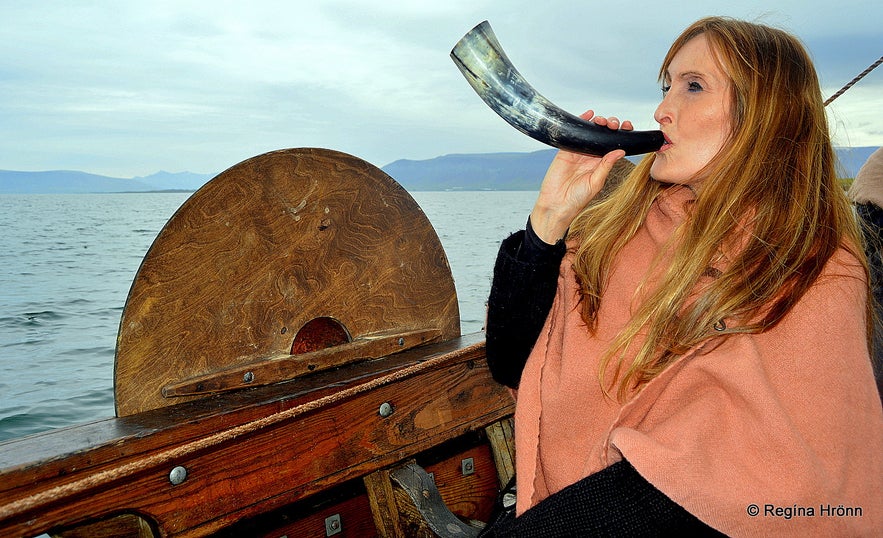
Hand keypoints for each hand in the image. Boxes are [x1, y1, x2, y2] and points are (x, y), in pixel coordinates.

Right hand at [530, 110, 631, 243]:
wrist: (557, 204)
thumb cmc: (577, 199)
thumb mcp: (596, 182)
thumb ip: (606, 165)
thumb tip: (620, 151)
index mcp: (601, 164)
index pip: (613, 145)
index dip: (621, 135)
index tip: (628, 127)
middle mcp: (590, 156)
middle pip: (603, 136)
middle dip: (611, 126)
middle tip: (614, 124)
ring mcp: (578, 152)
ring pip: (590, 132)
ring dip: (598, 123)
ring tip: (603, 121)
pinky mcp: (565, 150)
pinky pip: (574, 134)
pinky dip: (581, 122)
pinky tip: (589, 115)